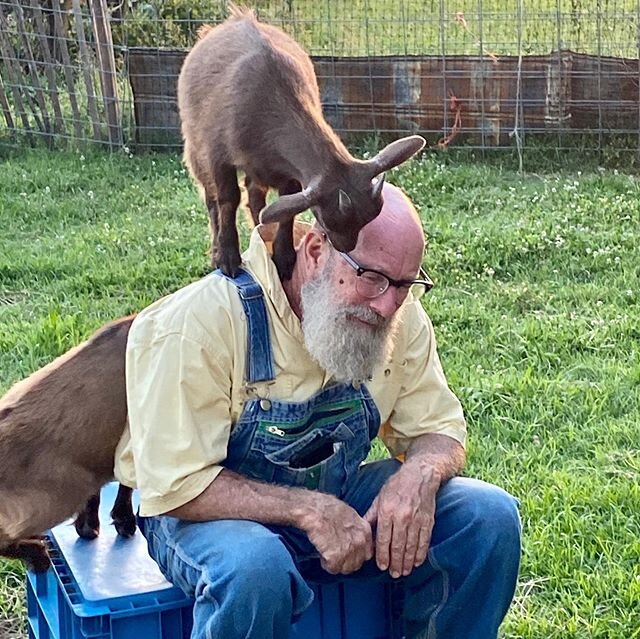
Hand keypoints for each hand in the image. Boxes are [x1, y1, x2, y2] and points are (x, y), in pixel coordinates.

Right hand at [300, 494, 372, 574]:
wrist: (313, 510)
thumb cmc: (325, 507)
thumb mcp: (348, 513)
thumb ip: (354, 528)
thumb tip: (351, 536)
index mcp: (364, 529)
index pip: (367, 553)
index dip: (355, 554)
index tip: (347, 552)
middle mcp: (360, 541)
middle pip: (357, 563)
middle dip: (345, 560)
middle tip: (334, 552)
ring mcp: (349, 550)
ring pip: (345, 569)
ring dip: (335, 563)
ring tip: (327, 550)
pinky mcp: (336, 557)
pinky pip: (332, 569)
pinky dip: (325, 563)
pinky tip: (322, 550)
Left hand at [364, 463, 437, 577]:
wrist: (420, 475)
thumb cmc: (397, 485)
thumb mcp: (380, 497)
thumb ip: (372, 515)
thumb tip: (363, 531)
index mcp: (387, 510)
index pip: (383, 539)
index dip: (383, 555)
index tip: (382, 566)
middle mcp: (402, 516)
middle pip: (398, 546)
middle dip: (396, 562)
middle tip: (394, 574)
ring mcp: (416, 519)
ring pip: (411, 546)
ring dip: (408, 562)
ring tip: (404, 572)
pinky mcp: (428, 521)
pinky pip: (424, 541)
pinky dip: (421, 553)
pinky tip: (417, 562)